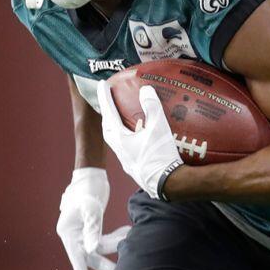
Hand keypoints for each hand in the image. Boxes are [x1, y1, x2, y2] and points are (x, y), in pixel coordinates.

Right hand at [57, 168, 129, 269]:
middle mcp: (74, 235)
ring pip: (101, 246)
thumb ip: (92, 230)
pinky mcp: (93, 227)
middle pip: (90, 256)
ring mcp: (83, 232)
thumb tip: (92, 250)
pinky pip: (105, 238)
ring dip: (116, 244)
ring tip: (130, 235)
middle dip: (106, 264)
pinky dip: (116, 236)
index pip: (76, 258)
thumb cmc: (87, 189)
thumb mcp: (91, 208)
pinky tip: (128, 231)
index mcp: (68, 232)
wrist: (91, 174)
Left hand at [97, 81, 183, 200]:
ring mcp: (127, 161)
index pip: (109, 113)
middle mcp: (119, 151)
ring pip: (116, 140)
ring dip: (116, 127)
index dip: (105, 98)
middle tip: (110, 101)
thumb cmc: (161, 156)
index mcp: (120, 140)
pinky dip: (128, 138)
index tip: (101, 84)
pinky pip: (126, 149)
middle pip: (107, 129)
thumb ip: (152, 107)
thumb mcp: (159, 128)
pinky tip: (138, 137)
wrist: (168, 185)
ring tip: (122, 118)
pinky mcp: (136, 168)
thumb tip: (145, 89)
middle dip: (107, 113)